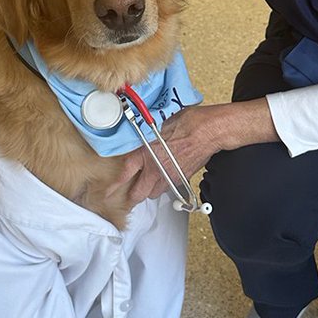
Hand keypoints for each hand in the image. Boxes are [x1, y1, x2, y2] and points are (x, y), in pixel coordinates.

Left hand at [107, 100, 276, 204]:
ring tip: (148, 180)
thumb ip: (146, 135)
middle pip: (139, 194)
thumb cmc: (188, 123)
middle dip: (133, 195)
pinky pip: (168, 187)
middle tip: (128, 193)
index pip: (125, 173)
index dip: (113, 185)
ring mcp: (171, 176)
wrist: (211, 131)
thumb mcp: (159, 124)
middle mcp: (157, 169)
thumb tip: (137, 135)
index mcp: (147, 154)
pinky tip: (165, 173)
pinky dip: (164, 184)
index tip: (106, 193)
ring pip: (154, 193)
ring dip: (149, 189)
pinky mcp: (182, 178)